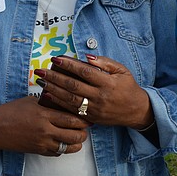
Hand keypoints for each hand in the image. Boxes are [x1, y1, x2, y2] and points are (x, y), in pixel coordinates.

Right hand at [0, 96, 89, 157]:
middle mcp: (45, 130)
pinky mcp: (37, 151)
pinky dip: (64, 149)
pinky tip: (65, 143)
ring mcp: (42, 142)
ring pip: (68, 147)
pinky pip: (57, 153)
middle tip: (87, 127)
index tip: (88, 115)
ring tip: (79, 136)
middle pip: (74, 134)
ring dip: (77, 142)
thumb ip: (48, 102)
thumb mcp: (30, 101)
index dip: (84, 118)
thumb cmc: (10, 111)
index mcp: (44, 114)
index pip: (72, 118)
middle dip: (84, 131)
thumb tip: (64, 99)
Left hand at [35, 55, 152, 128]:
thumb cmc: (128, 87)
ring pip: (70, 99)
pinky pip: (72, 110)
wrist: (136, 110)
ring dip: (53, 90)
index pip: (84, 72)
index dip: (69, 65)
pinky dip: (58, 103)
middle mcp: (100, 96)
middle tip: (40, 71)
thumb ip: (105, 62)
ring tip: (41, 82)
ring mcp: (95, 108)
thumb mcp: (122, 71)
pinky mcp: (91, 117)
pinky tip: (47, 96)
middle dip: (54, 77)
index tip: (55, 59)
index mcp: (107, 82)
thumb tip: (87, 57)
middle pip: (73, 85)